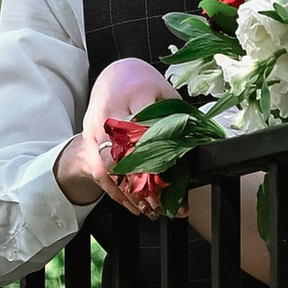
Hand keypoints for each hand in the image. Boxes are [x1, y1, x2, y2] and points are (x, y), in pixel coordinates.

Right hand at [58, 58, 175, 211]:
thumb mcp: (165, 94)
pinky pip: (100, 174)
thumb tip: (198, 145)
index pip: (145, 127)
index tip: (171, 173)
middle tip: (161, 200)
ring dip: (130, 192)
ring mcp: (96, 129)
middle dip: (142, 180)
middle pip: (124, 151)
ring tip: (151, 209)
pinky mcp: (89, 143)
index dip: (157, 152)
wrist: (113, 78)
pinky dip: (118, 194)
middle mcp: (110, 112)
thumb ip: (177, 116)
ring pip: (109, 167)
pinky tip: (135, 206)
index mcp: (134, 94)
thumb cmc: (143, 86)